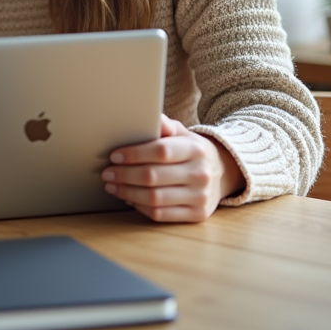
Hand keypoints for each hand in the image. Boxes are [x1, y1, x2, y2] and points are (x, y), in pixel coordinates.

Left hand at [101, 114, 244, 222]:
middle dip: (124, 175)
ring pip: (154, 198)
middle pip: (153, 176)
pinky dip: (140, 207)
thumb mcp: (183, 134)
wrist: (223, 173)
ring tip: (112, 186)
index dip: (134, 154)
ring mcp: (200, 197)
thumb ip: (166, 126)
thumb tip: (150, 115)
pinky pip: (161, 214)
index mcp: (195, 150)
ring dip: (127, 193)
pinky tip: (129, 199)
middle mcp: (200, 174)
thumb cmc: (192, 151)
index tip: (114, 156)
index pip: (160, 151)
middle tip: (107, 173)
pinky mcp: (197, 215)